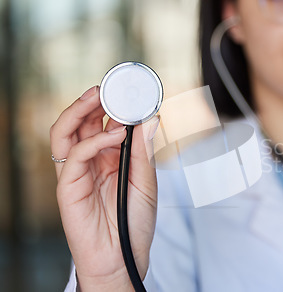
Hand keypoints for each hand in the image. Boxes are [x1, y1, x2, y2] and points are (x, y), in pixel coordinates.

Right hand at [50, 86, 159, 290]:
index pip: (104, 123)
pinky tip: (114, 135)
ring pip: (66, 132)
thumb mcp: (146, 182)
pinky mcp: (68, 187)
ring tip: (99, 97)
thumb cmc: (134, 223)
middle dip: (92, 101)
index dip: (112, 105)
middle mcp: (91, 162)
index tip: (129, 89)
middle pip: (81, 123)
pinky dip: (93, 141)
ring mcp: (77, 173)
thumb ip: (144, 152)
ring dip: (80, 111)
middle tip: (109, 87)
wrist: (124, 258)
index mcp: (109, 159)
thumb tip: (150, 119)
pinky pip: (74, 156)